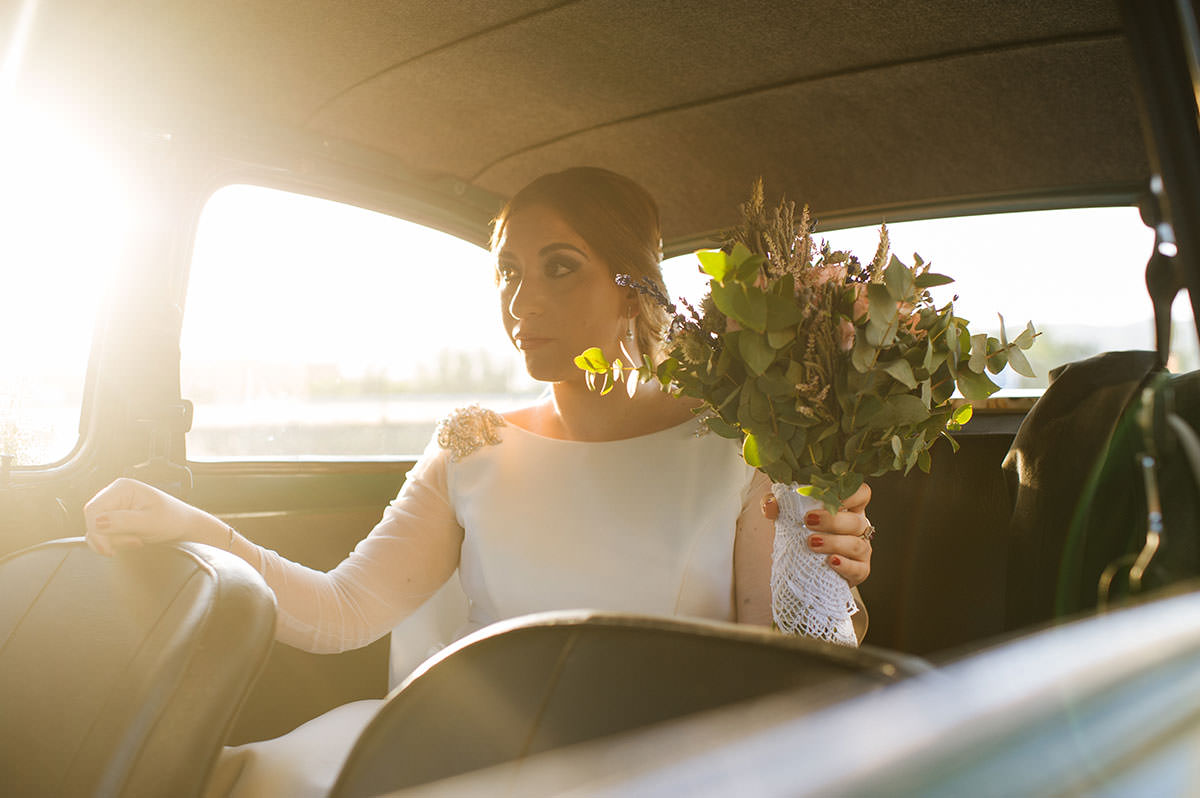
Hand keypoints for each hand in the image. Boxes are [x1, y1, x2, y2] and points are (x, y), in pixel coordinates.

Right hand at [83, 477, 224, 555]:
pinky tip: (132, 541)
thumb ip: (122, 522)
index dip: (96, 530)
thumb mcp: (149, 522)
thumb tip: (96, 522)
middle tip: (134, 542)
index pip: (93, 509)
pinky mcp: (115, 518)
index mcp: (122, 487)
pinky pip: (103, 534)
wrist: (184, 525)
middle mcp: (115, 494)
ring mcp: (114, 506)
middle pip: (93, 520)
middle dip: (109, 537)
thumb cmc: (173, 519)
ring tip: (137, 540)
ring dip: (114, 541)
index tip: (109, 548)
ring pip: (96, 529)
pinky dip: (115, 542)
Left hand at [761, 482, 872, 586]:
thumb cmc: (802, 534)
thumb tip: (770, 505)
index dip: (851, 494)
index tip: (829, 496)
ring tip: (811, 543)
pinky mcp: (860, 571)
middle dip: (832, 520)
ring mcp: (862, 549)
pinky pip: (858, 569)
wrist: (805, 568)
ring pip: (857, 544)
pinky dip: (845, 565)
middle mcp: (858, 527)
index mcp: (847, 508)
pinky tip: (831, 562)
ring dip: (834, 543)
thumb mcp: (789, 516)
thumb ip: (777, 506)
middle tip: (808, 521)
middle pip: (856, 521)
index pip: (861, 493)